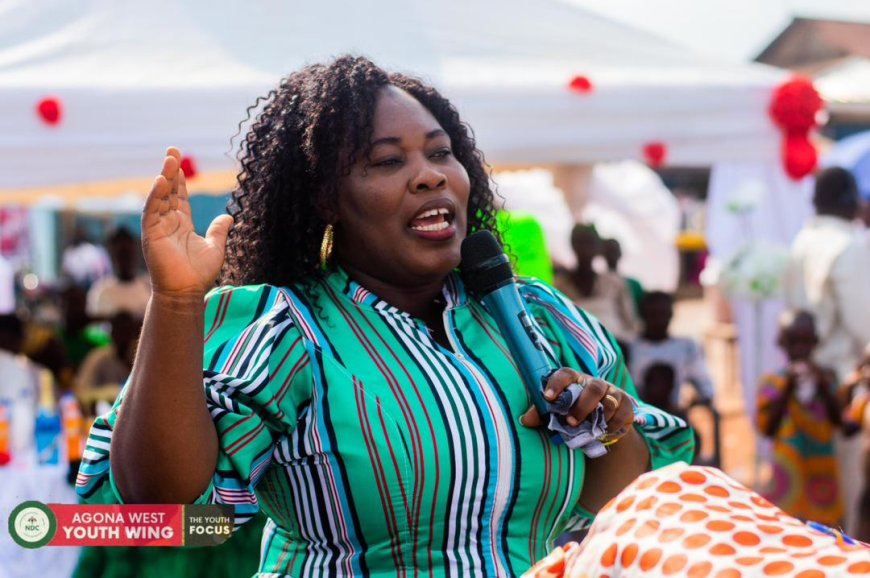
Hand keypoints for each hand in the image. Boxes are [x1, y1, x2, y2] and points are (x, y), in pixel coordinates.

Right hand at [141, 148, 233, 295]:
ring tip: (169, 159)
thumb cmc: (199, 273)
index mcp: (181, 224)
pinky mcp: (150, 234)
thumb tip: (229, 216)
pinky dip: (155, 195)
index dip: (179, 180)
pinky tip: (161, 181)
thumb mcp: (215, 247)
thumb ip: (219, 231)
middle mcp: (168, 222)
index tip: (180, 162)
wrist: (186, 292)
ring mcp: (158, 227)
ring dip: (164, 178)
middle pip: (168, 191)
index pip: (179, 196)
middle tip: (173, 151)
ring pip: (159, 197)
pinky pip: (151, 210)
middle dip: (170, 171)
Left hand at [519, 368, 634, 435]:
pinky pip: (622, 414)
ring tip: (590, 431)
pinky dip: (613, 425)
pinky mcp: (626, 405)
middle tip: (570, 422)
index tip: (547, 397)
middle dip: (583, 406)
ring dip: (599, 417)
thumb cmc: (572, 413)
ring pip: (609, 401)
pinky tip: (605, 432)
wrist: (599, 424)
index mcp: (575, 380)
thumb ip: (541, 414)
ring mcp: (612, 393)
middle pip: (593, 387)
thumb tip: (525, 420)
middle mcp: (595, 383)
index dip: (557, 383)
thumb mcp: (556, 413)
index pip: (566, 374)